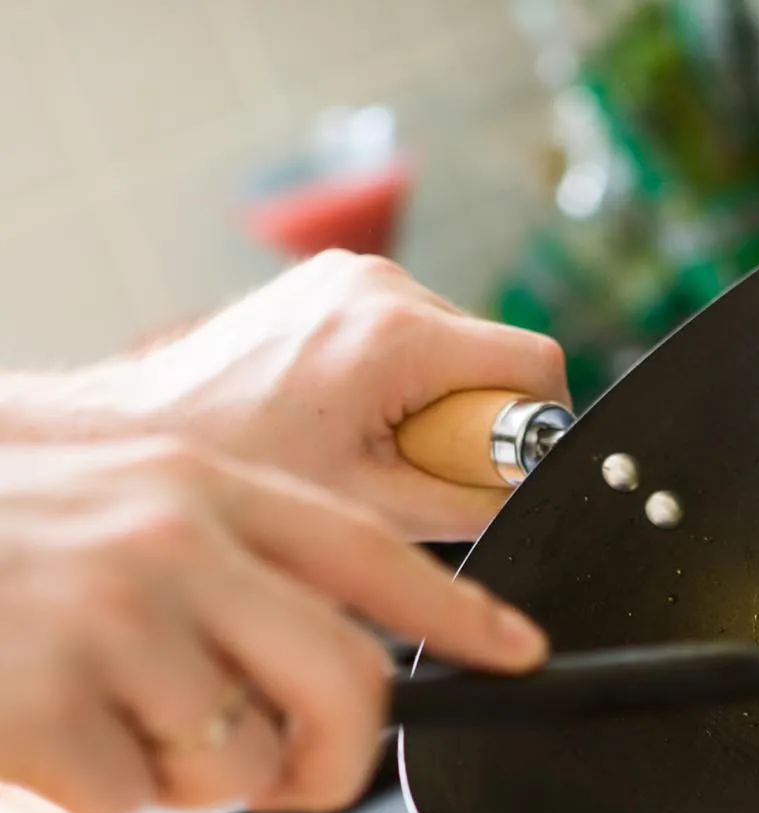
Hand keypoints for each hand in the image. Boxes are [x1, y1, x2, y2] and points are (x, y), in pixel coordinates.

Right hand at [0, 437, 547, 812]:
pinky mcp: (44, 695)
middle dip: (346, 757)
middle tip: (309, 773)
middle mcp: (179, 543)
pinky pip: (131, 795)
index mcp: (211, 490)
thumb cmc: (5, 527)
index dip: (461, 615)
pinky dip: (102, 788)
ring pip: (241, 757)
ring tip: (120, 714)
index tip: (518, 652)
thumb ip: (238, 563)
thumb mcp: (135, 503)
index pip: (375, 556)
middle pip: (347, 684)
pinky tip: (50, 724)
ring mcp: (113, 618)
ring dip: (194, 767)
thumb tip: (337, 662)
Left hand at [86, 250, 570, 540]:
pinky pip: (405, 329)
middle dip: (474, 418)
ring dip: (434, 398)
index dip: (540, 424)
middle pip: (492, 353)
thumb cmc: (241, 473)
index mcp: (398, 334)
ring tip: (367, 444)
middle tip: (409, 467)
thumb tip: (527, 494)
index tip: (502, 466)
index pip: (535, 364)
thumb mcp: (374, 510)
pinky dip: (399, 376)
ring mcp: (348, 276)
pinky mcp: (327, 282)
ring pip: (451, 342)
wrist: (139, 434)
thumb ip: (471, 501)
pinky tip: (345, 415)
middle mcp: (377, 284)